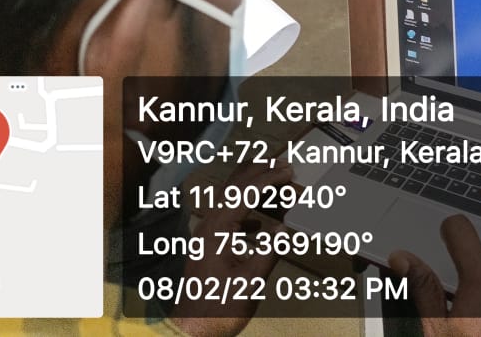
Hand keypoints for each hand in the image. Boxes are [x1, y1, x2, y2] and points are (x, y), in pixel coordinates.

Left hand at [171, 156, 292, 336]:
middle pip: (232, 187)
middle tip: (281, 162)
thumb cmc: (218, 308)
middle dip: (257, 171)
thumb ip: (267, 253)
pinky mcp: (207, 246)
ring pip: (227, 198)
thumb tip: (282, 230)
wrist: (192, 330)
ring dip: (249, 185)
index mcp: (217, 230)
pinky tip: (258, 223)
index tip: (288, 170)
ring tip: (270, 178)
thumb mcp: (250, 283)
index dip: (268, 179)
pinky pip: (226, 215)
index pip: (245, 193)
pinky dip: (243, 210)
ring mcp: (205, 234)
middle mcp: (208, 225)